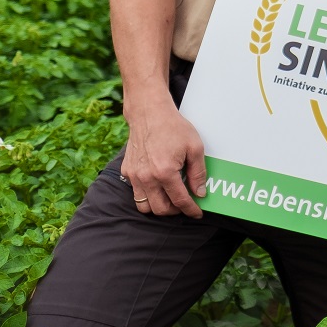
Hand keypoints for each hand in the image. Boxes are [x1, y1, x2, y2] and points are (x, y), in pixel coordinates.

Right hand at [120, 98, 206, 217]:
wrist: (149, 113)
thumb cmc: (173, 128)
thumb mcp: (195, 148)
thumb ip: (198, 173)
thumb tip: (199, 193)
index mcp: (165, 172)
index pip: (180, 201)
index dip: (191, 210)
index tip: (197, 213)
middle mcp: (147, 177)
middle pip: (160, 209)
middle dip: (175, 211)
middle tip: (184, 204)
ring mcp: (134, 175)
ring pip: (144, 206)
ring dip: (158, 206)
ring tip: (170, 198)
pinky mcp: (126, 171)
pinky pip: (136, 193)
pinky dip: (147, 195)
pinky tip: (158, 186)